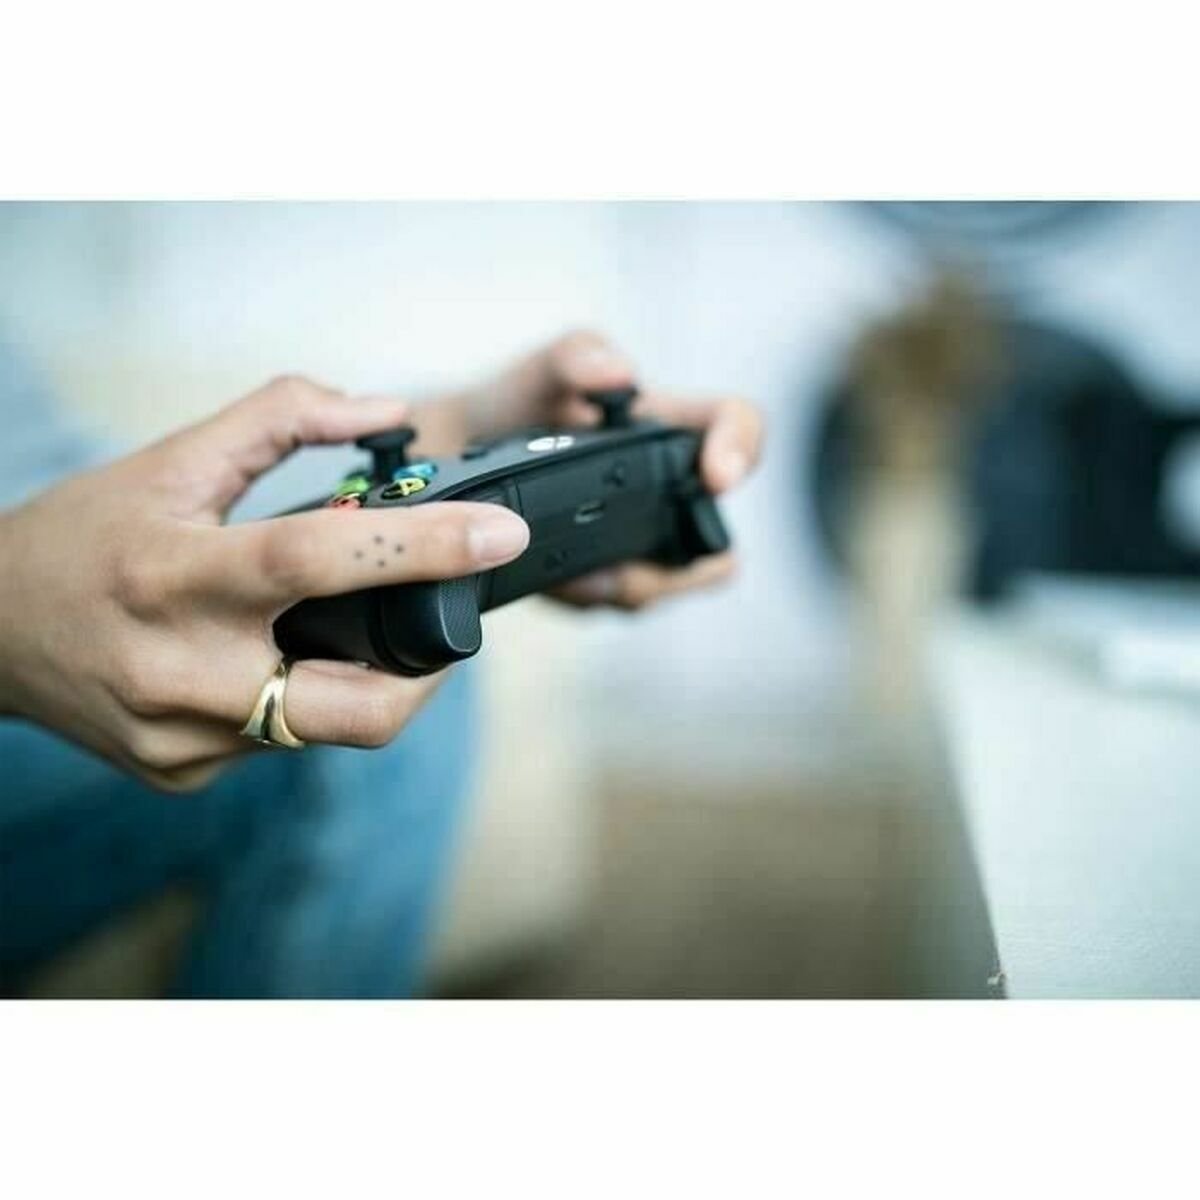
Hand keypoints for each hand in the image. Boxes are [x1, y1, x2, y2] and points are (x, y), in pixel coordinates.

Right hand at [0, 376, 529, 790]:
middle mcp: (183, 674)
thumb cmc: (81, 539)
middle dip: (435, 670)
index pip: (321, 562)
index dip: (425, 547)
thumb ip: (280, 418)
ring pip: (332, 728)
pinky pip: (283, 739)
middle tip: (446, 620)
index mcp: (178, 578)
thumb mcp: (172, 458)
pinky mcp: (184, 773)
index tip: (500, 535)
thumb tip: (383, 410)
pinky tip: (274, 662)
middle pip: (363, 706)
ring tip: (351, 627)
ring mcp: (184, 739)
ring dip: (371, 680)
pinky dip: (304, 697)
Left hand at [428, 330, 762, 609]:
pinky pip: (614, 602)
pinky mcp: (604, 579)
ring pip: (663, 583)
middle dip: (679, 560)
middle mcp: (667, 489)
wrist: (461, 455)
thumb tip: (619, 373)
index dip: (742, 448)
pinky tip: (557, 576)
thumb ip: (577, 355)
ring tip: (577, 565)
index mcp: (668, 425)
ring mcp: (640, 541)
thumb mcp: (543, 367)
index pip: (738, 425)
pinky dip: (588, 594)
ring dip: (626, 581)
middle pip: (715, 538)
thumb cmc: (519, 403)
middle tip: (628, 555)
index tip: (716, 476)